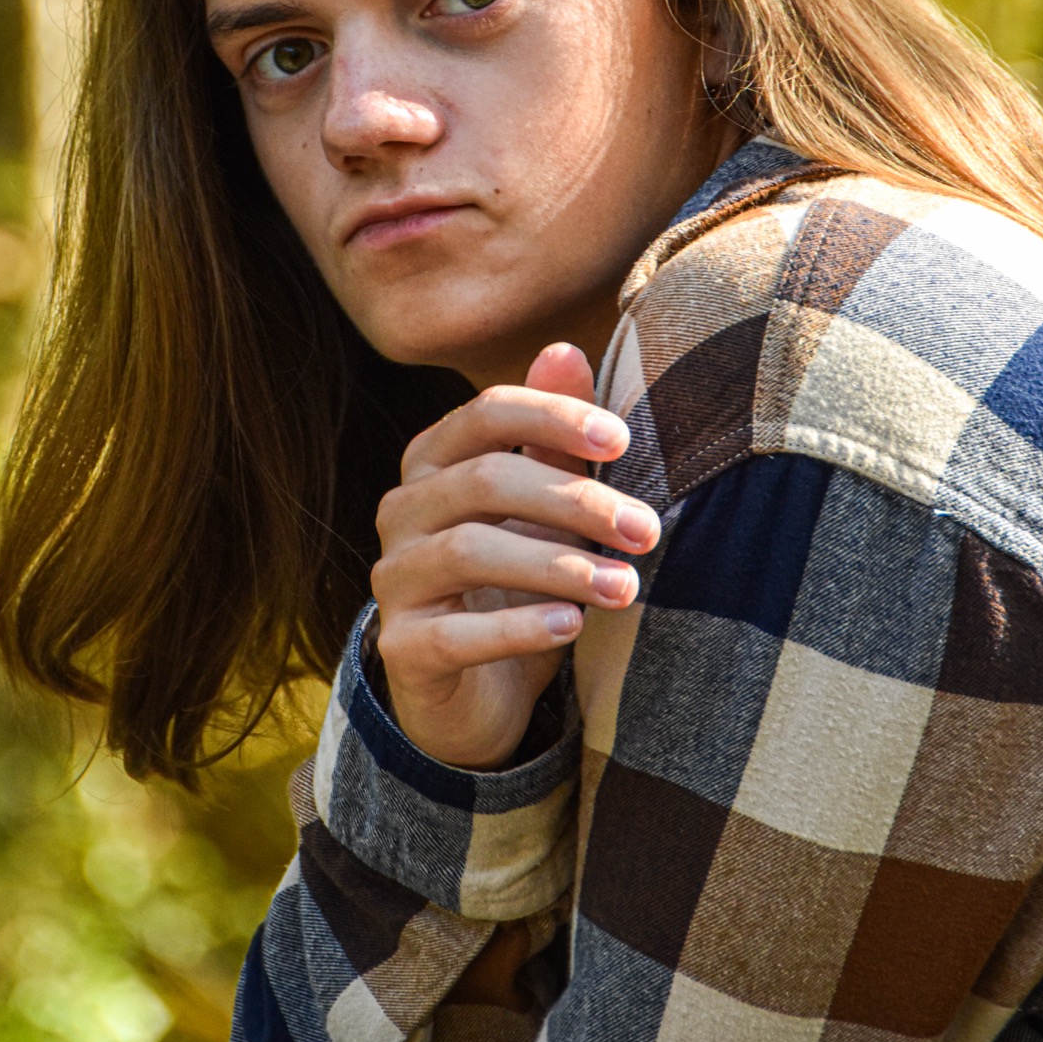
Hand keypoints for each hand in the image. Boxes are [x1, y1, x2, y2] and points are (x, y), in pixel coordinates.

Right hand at [371, 342, 657, 769]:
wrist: (475, 692)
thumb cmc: (515, 581)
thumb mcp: (542, 507)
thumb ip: (552, 437)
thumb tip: (565, 349)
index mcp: (434, 461)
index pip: (485, 412)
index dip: (552, 415)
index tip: (622, 438)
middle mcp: (402, 510)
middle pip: (486, 480)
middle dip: (576, 499)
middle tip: (647, 530)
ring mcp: (395, 579)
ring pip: (470, 551)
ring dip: (559, 566)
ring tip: (626, 587)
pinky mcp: (402, 648)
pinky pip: (453, 634)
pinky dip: (517, 628)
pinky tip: (571, 627)